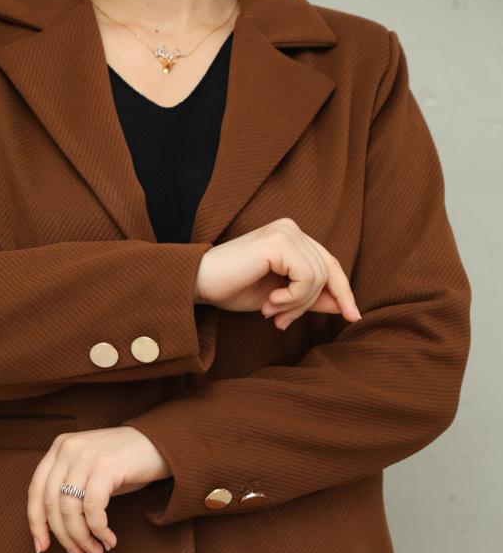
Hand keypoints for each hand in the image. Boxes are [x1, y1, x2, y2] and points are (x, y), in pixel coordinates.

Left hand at [27, 426, 168, 552]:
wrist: (162, 444)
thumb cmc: (126, 464)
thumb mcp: (90, 472)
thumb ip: (70, 492)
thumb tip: (58, 534)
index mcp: (59, 448)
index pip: (36, 491)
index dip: (36, 523)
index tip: (41, 547)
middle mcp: (68, 449)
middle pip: (52, 504)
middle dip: (64, 537)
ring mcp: (86, 455)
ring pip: (71, 509)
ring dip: (82, 538)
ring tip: (96, 552)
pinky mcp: (105, 465)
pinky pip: (93, 508)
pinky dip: (99, 530)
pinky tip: (109, 540)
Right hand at [194, 217, 361, 329]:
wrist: (199, 283)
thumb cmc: (232, 289)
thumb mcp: (280, 297)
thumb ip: (309, 297)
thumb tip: (344, 305)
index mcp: (292, 238)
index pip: (330, 265)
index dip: (343, 292)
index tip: (353, 317)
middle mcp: (292, 229)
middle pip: (328, 272)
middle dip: (309, 305)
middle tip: (282, 322)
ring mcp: (286, 232)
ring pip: (318, 278)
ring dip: (296, 305)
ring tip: (271, 312)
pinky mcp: (279, 242)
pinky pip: (306, 278)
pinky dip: (292, 298)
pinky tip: (269, 302)